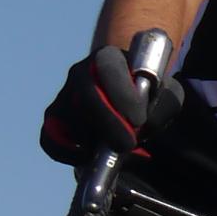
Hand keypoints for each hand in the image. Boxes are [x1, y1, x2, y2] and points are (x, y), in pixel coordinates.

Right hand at [39, 45, 173, 163]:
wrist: (126, 97)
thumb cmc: (148, 94)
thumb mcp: (166, 94)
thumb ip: (162, 106)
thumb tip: (142, 127)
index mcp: (109, 58)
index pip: (109, 67)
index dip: (122, 94)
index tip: (138, 120)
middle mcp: (81, 72)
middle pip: (85, 94)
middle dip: (107, 122)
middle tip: (126, 144)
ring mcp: (64, 95)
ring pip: (70, 118)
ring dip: (92, 139)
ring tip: (113, 151)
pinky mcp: (54, 119)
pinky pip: (50, 138)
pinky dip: (67, 152)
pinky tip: (88, 157)